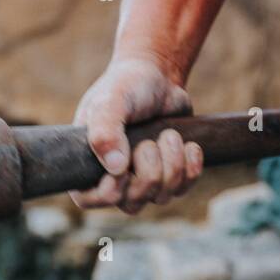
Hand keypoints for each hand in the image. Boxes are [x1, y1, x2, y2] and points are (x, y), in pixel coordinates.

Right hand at [69, 56, 204, 213]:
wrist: (158, 76)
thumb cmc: (126, 86)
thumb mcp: (111, 100)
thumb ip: (105, 130)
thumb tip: (115, 168)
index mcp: (87, 162)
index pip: (89, 200)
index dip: (110, 191)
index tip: (123, 167)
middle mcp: (114, 178)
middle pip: (132, 203)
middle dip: (148, 172)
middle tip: (150, 143)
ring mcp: (143, 180)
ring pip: (161, 197)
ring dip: (171, 164)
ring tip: (169, 135)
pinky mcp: (170, 176)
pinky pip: (184, 189)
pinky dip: (191, 167)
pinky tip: (189, 145)